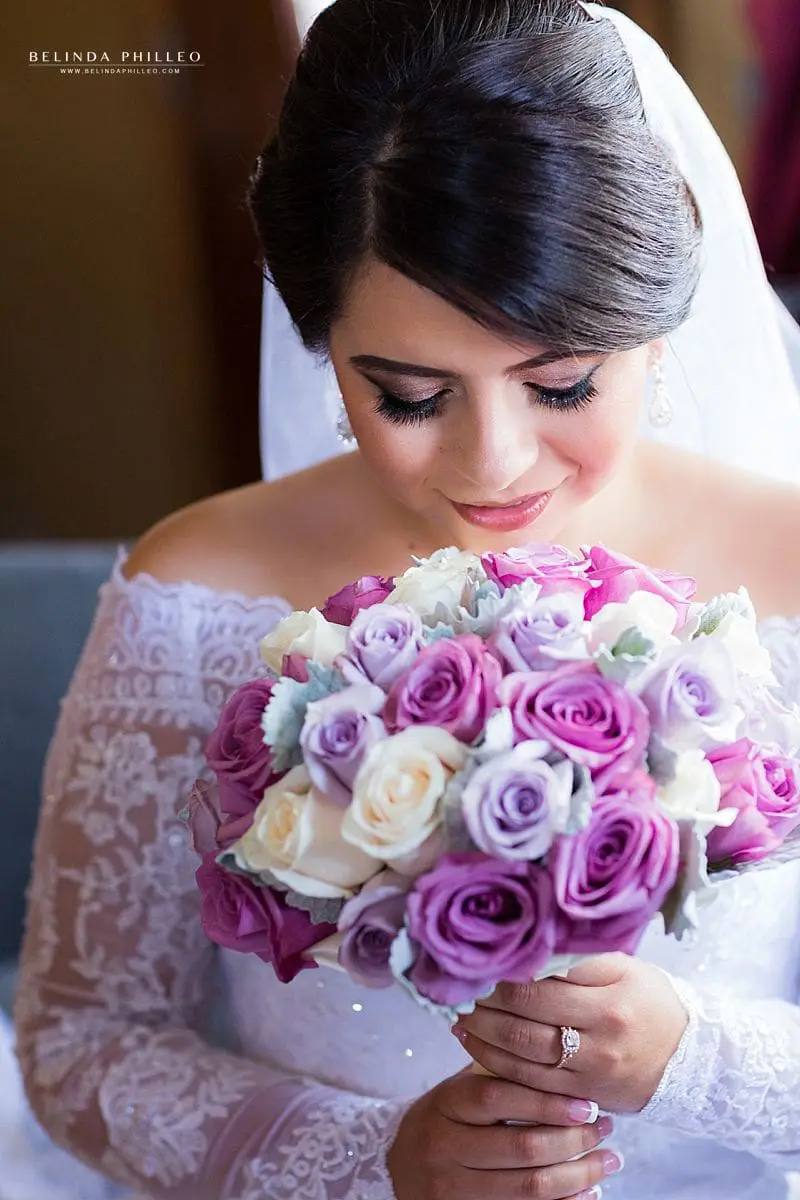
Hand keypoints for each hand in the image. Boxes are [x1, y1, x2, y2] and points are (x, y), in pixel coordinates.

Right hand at [387, 1066, 621, 1199]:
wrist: (396, 1170)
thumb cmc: (441, 1120)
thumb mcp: (456, 1090)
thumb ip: (495, 1072)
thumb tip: (549, 1043)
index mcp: (446, 1104)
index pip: (498, 1098)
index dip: (546, 1101)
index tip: (586, 1103)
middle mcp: (446, 1147)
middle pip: (521, 1147)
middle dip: (573, 1140)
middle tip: (605, 1128)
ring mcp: (454, 1188)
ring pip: (528, 1187)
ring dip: (578, 1175)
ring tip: (608, 1160)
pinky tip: (588, 1192)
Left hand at [453, 954, 687, 1113]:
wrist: (690, 1055)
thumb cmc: (649, 1000)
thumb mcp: (623, 967)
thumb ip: (576, 959)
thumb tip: (525, 947)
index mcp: (608, 1001)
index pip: (540, 988)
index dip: (502, 978)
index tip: (479, 966)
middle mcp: (600, 1040)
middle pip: (525, 1025)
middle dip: (484, 1008)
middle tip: (459, 991)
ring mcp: (591, 1073)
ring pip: (523, 1058)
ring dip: (484, 1037)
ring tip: (459, 1018)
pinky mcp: (585, 1096)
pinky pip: (532, 1085)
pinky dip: (498, 1066)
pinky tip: (476, 1047)